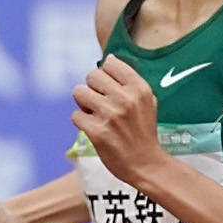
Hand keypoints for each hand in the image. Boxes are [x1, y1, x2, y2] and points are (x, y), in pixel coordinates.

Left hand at [72, 54, 168, 186]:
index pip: (110, 63)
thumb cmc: (143, 131)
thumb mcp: (147, 100)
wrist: (145, 163)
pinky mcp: (97, 132)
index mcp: (139, 88)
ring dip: (83, 104)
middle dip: (92, 88)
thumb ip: (129, 80)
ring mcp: (110, 115)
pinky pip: (75, 116)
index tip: (108, 88)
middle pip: (91, 76)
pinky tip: (93, 128)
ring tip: (95, 114)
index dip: (105, 75)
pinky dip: (81, 122)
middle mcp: (125, 98)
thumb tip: (109, 58)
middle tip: (99, 103)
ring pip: (79, 92)